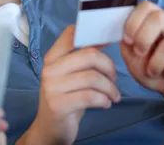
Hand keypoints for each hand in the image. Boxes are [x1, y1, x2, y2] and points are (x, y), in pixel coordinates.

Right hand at [23, 25, 120, 144]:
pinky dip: (104, 100)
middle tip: (113, 78)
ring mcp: (52, 87)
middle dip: (109, 67)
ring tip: (113, 95)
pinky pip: (91, 96)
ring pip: (93, 77)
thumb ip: (83, 57)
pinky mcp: (59, 105)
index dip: (93, 35)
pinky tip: (106, 103)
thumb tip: (102, 39)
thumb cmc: (66, 98)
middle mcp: (50, 69)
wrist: (50, 128)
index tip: (108, 42)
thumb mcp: (71, 75)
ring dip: (110, 88)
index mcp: (52, 57)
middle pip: (89, 55)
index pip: (71, 35)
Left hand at [121, 1, 163, 103]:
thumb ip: (127, 45)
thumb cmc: (151, 69)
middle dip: (144, 38)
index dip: (134, 23)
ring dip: (156, 64)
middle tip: (139, 53)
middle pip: (160, 18)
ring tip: (153, 71)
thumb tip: (127, 36)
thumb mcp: (132, 58)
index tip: (128, 41)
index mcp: (158, 19)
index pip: (147, 6)